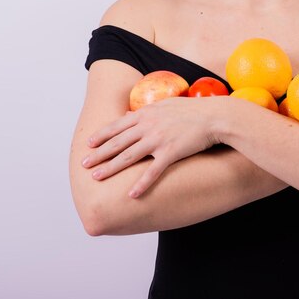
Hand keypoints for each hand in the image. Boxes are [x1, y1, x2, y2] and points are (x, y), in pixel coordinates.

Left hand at [81, 97, 221, 197]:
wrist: (214, 116)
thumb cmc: (193, 110)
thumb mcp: (167, 104)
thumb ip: (148, 111)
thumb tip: (132, 114)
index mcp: (146, 114)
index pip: (117, 125)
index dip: (101, 135)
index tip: (89, 144)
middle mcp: (148, 126)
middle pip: (117, 142)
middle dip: (98, 154)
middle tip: (84, 164)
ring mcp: (158, 140)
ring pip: (128, 156)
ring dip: (111, 168)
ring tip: (97, 177)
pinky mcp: (171, 153)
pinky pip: (152, 171)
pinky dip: (141, 184)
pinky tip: (131, 194)